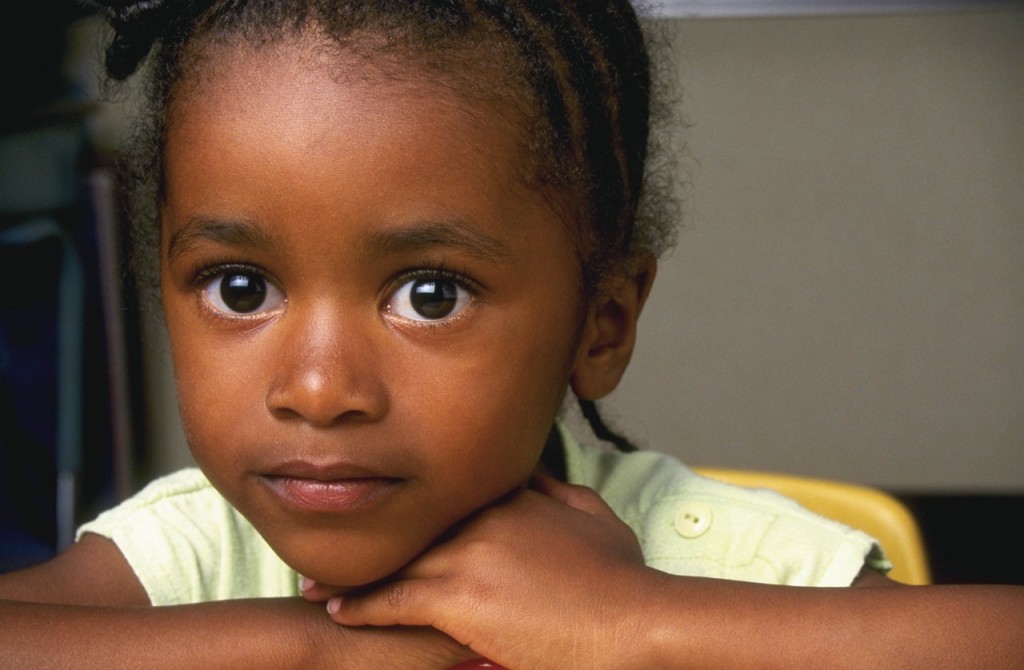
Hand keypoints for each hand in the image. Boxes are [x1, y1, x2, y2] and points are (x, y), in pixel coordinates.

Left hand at [307, 476, 653, 669]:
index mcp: (514, 496)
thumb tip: (539, 479)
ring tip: (315, 581)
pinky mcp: (458, 597)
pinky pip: (393, 599)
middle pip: (414, 524)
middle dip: (375, 536)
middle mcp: (481, 516)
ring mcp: (466, 553)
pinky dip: (361, 606)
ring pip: (396, 558)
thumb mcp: (598, 520)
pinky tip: (337, 610)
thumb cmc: (621, 578)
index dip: (416, 508)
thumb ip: (561, 494)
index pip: (449, 494)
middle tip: (332, 542)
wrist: (633, 622)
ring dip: (354, 570)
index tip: (389, 514)